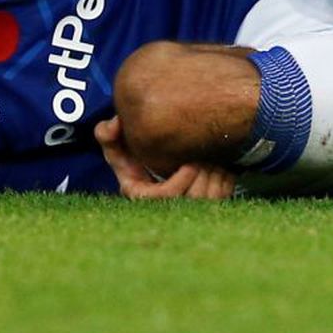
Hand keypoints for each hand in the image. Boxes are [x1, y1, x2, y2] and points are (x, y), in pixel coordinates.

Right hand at [94, 116, 235, 199]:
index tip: (189, 163)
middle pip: (193, 199)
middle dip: (203, 175)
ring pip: (211, 198)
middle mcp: (165, 207)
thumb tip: (113, 124)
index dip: (182, 182)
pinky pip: (223, 195)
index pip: (168, 197)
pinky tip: (221, 162)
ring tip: (212, 156)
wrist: (156, 156)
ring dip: (215, 174)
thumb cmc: (133, 152)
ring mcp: (186, 209)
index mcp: (142, 196)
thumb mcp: (115, 144)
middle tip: (205, 154)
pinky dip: (225, 177)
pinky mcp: (205, 206)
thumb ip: (107, 134)